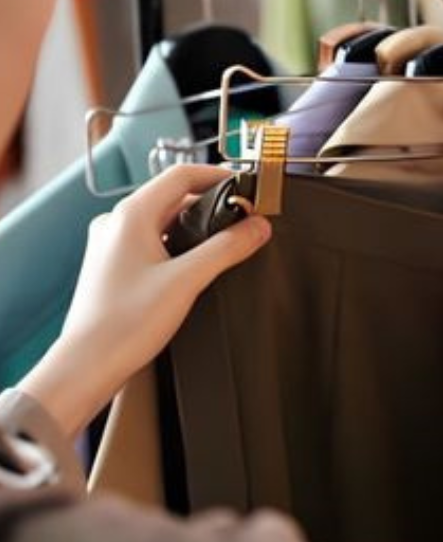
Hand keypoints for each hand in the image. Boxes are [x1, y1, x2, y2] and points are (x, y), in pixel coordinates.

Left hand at [18, 165, 270, 438]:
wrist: (85, 367)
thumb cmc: (123, 325)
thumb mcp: (187, 281)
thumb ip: (227, 248)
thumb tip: (258, 226)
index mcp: (131, 215)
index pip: (182, 175)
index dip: (219, 175)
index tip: (246, 187)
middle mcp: (116, 223)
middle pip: (173, 195)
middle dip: (211, 202)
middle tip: (243, 216)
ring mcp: (111, 244)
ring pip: (162, 218)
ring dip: (195, 223)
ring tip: (225, 240)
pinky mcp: (112, 265)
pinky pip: (150, 239)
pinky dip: (177, 242)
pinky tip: (194, 264)